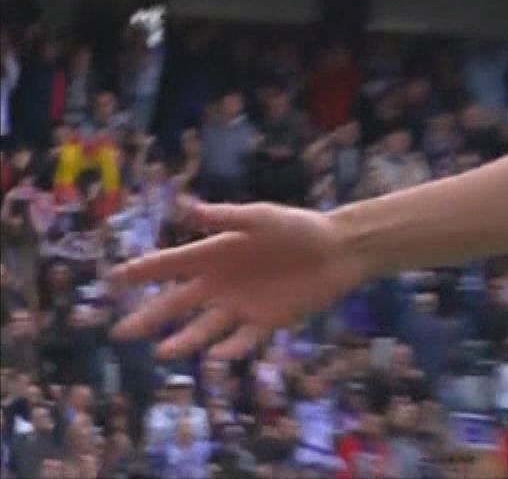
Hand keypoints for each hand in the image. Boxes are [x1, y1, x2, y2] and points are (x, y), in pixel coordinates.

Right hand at [108, 197, 366, 360]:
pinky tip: (215, 356)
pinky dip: (230, 349)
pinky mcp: (267, 321)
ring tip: (162, 352)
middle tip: (119, 332)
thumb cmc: (298, 227)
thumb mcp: (261, 217)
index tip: (112, 279)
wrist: (339, 249)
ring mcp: (242, 305)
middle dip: (149, 317)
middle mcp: (221, 283)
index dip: (142, 271)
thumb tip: (186, 207)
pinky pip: (243, 339)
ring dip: (184, 340)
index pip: (171, 264)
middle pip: (178, 303)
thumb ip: (225, 217)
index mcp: (215, 254)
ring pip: (204, 328)